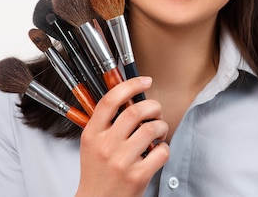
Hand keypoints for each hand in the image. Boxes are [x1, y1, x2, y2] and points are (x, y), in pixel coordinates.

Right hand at [76, 76, 169, 196]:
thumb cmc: (97, 172)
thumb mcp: (92, 144)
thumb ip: (106, 122)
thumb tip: (129, 96)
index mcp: (92, 134)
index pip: (111, 100)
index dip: (130, 85)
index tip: (144, 81)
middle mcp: (106, 146)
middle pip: (136, 111)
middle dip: (153, 106)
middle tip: (155, 111)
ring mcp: (122, 162)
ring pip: (152, 129)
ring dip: (161, 126)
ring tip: (158, 131)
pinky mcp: (138, 176)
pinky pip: (161, 151)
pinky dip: (165, 148)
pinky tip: (158, 151)